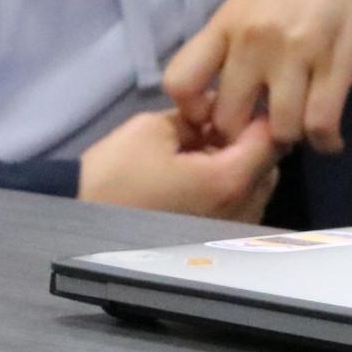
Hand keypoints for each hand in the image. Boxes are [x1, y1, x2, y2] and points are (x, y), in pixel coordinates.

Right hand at [76, 111, 281, 220]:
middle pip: (270, 165)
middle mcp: (240, 213)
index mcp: (227, 181)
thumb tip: (221, 109)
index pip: (271, 138)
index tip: (233, 105)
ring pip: (256, 189)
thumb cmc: (114, 178)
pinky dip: (229, 190)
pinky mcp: (215, 246)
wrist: (80, 230)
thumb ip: (198, 115)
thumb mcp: (153, 129)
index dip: (256, 115)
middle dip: (249, 142)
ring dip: (240, 166)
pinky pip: (240, 209)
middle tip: (214, 128)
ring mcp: (229, 235)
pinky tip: (197, 180)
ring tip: (202, 154)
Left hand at [162, 0, 351, 153]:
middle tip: (266, 133)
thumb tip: (222, 86)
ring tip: (302, 130)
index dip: (193, 111)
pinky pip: (321, 125)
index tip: (217, 115)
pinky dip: (326, 142)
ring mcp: (296, 53)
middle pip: (228, 119)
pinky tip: (330, 138)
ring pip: (279, 131)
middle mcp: (254, 40)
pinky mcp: (337, 63)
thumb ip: (235, 37)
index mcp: (228, 21)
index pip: (180, 80)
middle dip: (246, 137)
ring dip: (291, 139)